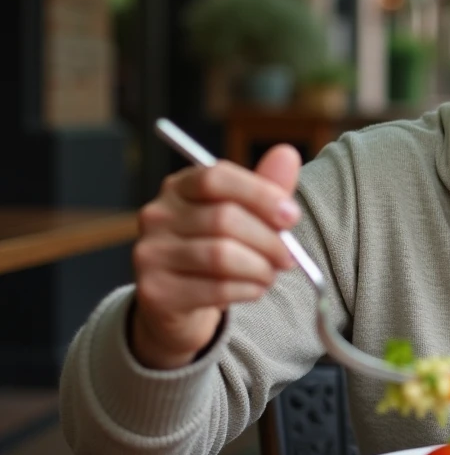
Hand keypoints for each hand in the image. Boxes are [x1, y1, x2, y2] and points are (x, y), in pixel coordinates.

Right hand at [130, 145, 302, 369]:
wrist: (181, 301)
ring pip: (221, 255)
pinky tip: (254, 289)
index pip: (216, 177)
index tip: (291, 215)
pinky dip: (246, 289)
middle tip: (289, 256)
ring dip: (259, 268)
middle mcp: (158, 215)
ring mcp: (151, 253)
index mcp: (180, 186)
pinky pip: (214, 288)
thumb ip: (266, 188)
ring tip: (270, 274)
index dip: (260, 194)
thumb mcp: (244, 215)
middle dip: (268, 240)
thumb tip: (287, 153)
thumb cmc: (217, 248)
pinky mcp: (155, 290)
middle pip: (223, 218)